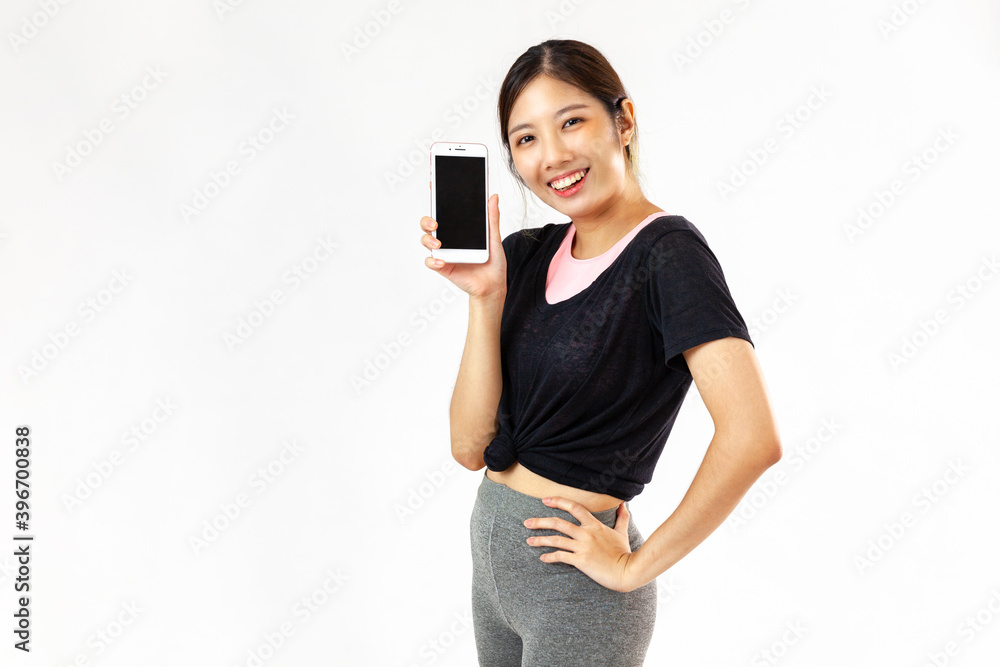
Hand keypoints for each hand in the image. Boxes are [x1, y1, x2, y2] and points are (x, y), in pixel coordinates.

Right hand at [420, 193, 505, 299]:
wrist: (494, 286)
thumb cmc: (493, 263)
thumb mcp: (494, 238)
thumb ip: (492, 218)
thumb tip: (493, 197)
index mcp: (458, 229)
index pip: (444, 212)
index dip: (437, 199)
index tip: (434, 186)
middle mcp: (449, 239)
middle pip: (429, 224)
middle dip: (427, 220)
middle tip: (436, 222)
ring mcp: (444, 252)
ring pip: (426, 240)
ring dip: (428, 239)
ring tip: (438, 243)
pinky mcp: (443, 267)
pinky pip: (431, 262)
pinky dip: (433, 260)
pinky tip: (442, 261)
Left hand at [523, 496, 641, 592]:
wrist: (627, 571)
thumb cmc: (624, 552)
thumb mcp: (622, 532)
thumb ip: (622, 517)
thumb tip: (623, 504)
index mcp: (594, 524)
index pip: (574, 507)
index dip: (558, 501)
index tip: (545, 500)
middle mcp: (586, 533)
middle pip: (558, 523)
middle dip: (540, 521)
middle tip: (527, 522)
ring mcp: (582, 547)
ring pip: (556, 539)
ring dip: (540, 539)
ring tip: (529, 540)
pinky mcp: (581, 561)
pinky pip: (561, 556)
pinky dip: (550, 557)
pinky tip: (543, 558)